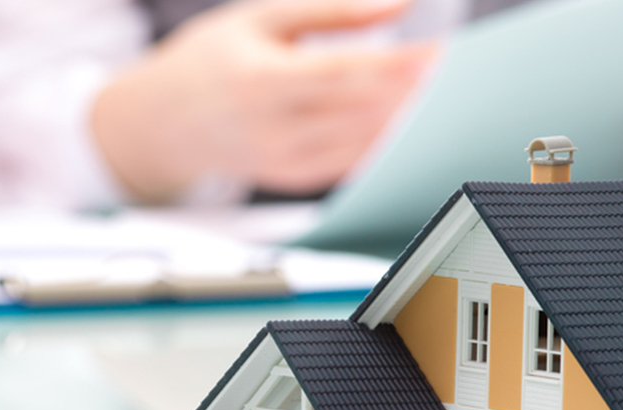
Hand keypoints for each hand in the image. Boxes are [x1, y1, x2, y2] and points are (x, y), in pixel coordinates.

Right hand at [92, 0, 435, 201]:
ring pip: (365, 141)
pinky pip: (354, 162)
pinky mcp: (293, 178)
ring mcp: (284, 161)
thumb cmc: (210, 60)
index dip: (399, 65)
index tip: (441, 51)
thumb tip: (398, 4)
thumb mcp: (259, 18)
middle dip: (416, 90)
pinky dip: (387, 139)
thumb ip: (331, 9)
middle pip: (363, 111)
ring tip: (444, 90)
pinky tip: (411, 117)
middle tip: (461, 69)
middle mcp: (272, 128)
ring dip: (410, 117)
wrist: (160, 123)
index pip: (345, 73)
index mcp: (260, 80)